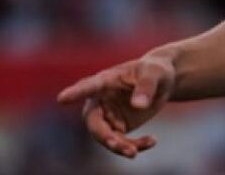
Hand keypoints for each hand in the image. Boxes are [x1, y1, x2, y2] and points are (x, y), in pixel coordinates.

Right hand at [56, 53, 175, 158]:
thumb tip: (139, 105)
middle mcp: (100, 99)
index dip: (76, 93)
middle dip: (103, 135)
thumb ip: (146, 87)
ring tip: (134, 152)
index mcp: (106, 80)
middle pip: (93, 121)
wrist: (162, 82)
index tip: (62, 98)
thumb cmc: (156, 71)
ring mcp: (107, 115)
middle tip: (117, 145)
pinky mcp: (117, 127)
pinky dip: (134, 146)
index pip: (89, 86)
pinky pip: (121, 142)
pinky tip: (151, 141)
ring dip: (119, 147)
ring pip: (106, 136)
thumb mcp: (156, 74)